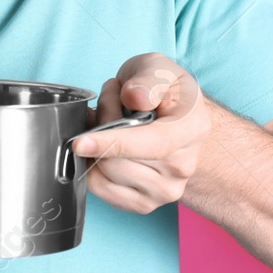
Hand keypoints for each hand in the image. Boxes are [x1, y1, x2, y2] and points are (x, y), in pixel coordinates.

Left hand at [74, 54, 211, 213]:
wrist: (175, 118)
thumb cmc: (163, 91)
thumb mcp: (159, 68)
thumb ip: (148, 79)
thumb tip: (134, 99)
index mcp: (192, 129)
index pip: (153, 144)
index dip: (114, 144)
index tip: (80, 143)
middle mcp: (183, 166)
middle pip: (119, 159)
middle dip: (101, 125)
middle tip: (109, 100)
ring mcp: (165, 190)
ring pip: (106, 174)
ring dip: (96, 145)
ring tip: (110, 121)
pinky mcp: (144, 204)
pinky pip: (102, 189)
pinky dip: (92, 165)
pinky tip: (105, 147)